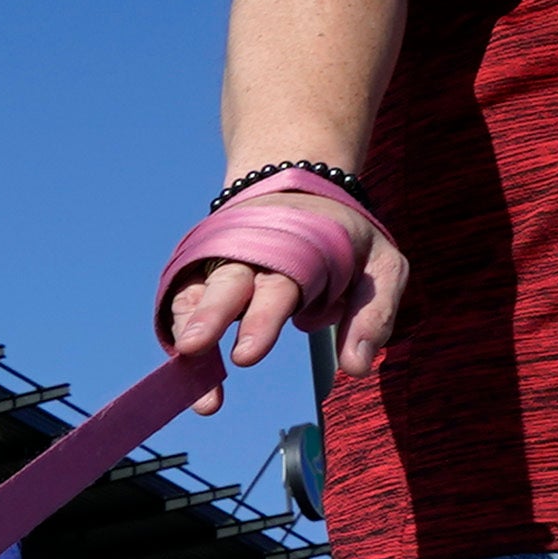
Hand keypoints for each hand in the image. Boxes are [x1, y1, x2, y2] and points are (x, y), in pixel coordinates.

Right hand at [163, 189, 408, 413]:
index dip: (259, 321)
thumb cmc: (342, 239)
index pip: (276, 288)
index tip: (244, 357)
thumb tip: (356, 369)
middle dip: (209, 316)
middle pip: (226, 285)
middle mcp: (251, 255)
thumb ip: (372, 315)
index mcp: (295, 251)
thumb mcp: (380, 266)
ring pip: (195, 293)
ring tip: (181, 363)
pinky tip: (180, 367)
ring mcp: (221, 263)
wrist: (298, 190)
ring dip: (185, 327)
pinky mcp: (201, 274)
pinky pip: (180, 301)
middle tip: (194, 349)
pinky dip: (176, 329)